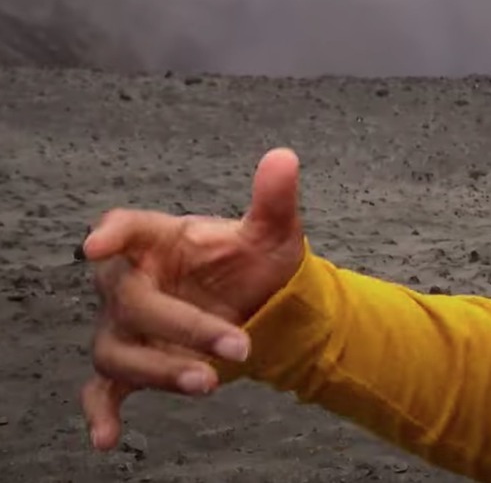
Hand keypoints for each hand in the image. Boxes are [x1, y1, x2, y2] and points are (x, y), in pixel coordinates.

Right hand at [80, 148, 307, 449]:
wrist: (260, 305)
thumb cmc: (254, 262)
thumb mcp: (273, 233)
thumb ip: (274, 200)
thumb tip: (284, 159)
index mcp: (161, 241)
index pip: (126, 228)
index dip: (111, 234)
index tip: (98, 244)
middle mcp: (134, 283)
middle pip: (134, 300)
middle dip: (184, 326)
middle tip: (237, 346)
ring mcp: (129, 327)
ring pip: (119, 349)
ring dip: (159, 368)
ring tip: (208, 382)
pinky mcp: (132, 365)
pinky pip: (104, 390)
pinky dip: (101, 412)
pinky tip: (107, 437)